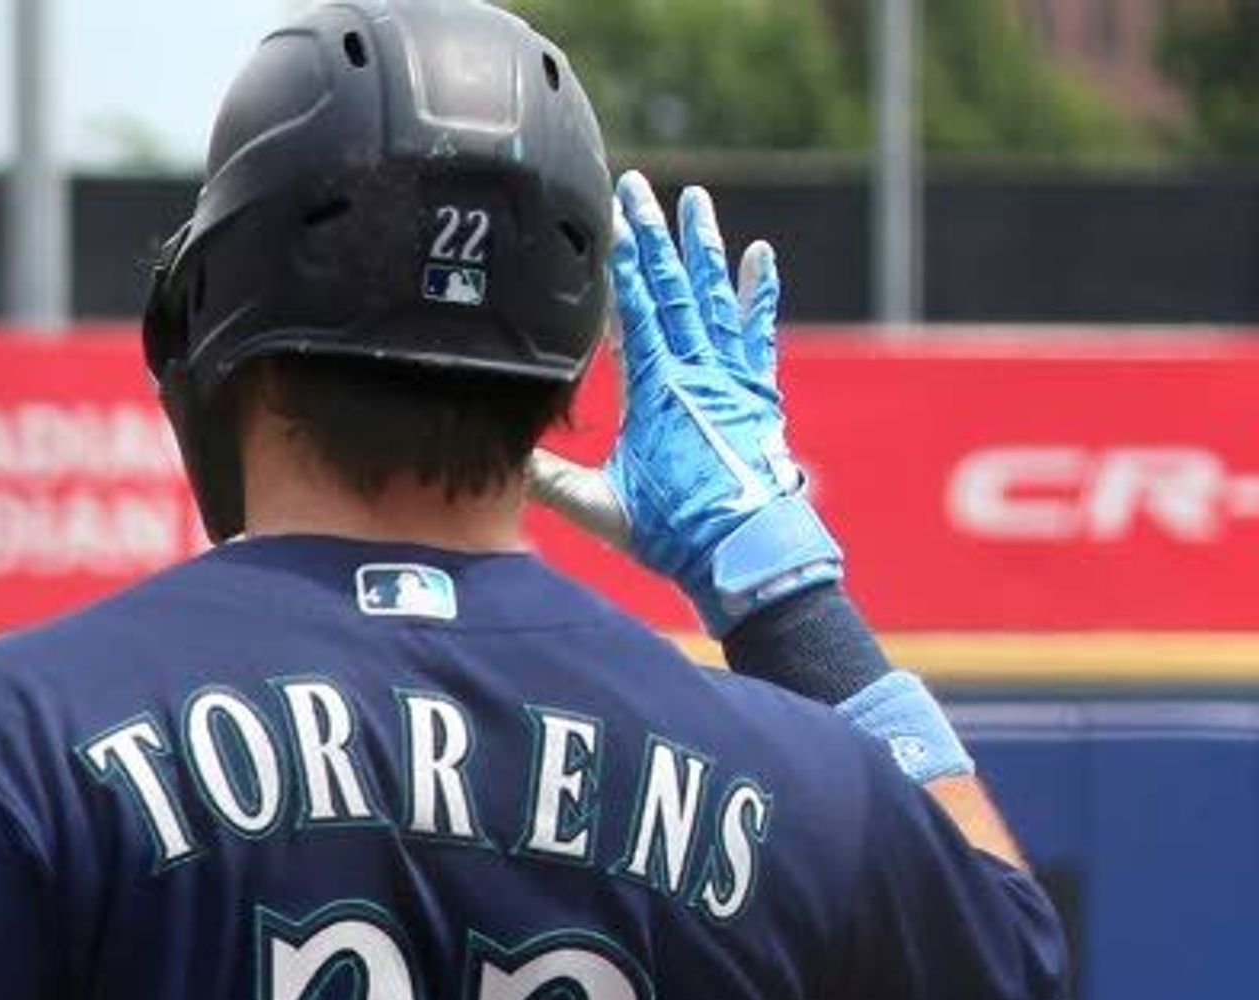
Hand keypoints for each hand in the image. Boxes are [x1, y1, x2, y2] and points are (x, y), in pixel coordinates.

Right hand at [536, 174, 841, 634]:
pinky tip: (759, 255)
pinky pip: (757, 333)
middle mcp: (695, 373)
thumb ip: (551, 482)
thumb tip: (499, 458)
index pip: (636, 312)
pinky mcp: (756, 393)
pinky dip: (758, 294)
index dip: (624, 265)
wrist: (745, 553)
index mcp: (655, 392)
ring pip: (714, 299)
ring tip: (697, 201)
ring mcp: (730, 379)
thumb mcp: (601, 510)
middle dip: (654, 235)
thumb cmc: (673, 534)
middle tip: (641, 188)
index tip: (611, 222)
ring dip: (704, 248)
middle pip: (672, 289)